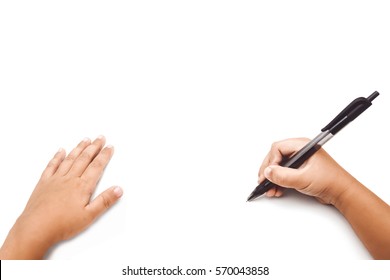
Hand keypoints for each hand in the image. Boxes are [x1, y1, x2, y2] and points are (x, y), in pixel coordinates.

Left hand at [0, 136, 122, 258]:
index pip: (97, 166)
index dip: (104, 155)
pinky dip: (57, 157)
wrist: (35, 229)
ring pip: (70, 159)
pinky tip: (61, 151)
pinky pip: (51, 166)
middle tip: (100, 137)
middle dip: (94, 147)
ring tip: (86, 140)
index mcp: (82, 186)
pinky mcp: (43, 183)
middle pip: (84, 158)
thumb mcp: (89, 216)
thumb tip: (118, 189)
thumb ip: (104, 201)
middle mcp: (69, 179)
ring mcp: (55, 179)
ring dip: (78, 148)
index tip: (110, 147)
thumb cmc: (62, 225)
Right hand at [258, 138, 355, 204]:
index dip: (270, 161)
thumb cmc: (330, 181)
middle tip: (263, 181)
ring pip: (278, 166)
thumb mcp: (303, 179)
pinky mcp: (300, 170)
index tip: (268, 174)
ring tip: (269, 189)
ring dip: (272, 178)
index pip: (278, 148)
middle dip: (269, 170)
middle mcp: (300, 151)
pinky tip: (276, 190)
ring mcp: (299, 161)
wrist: (342, 193)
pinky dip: (278, 181)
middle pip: (276, 156)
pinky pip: (284, 173)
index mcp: (302, 146)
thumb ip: (283, 176)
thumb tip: (268, 172)